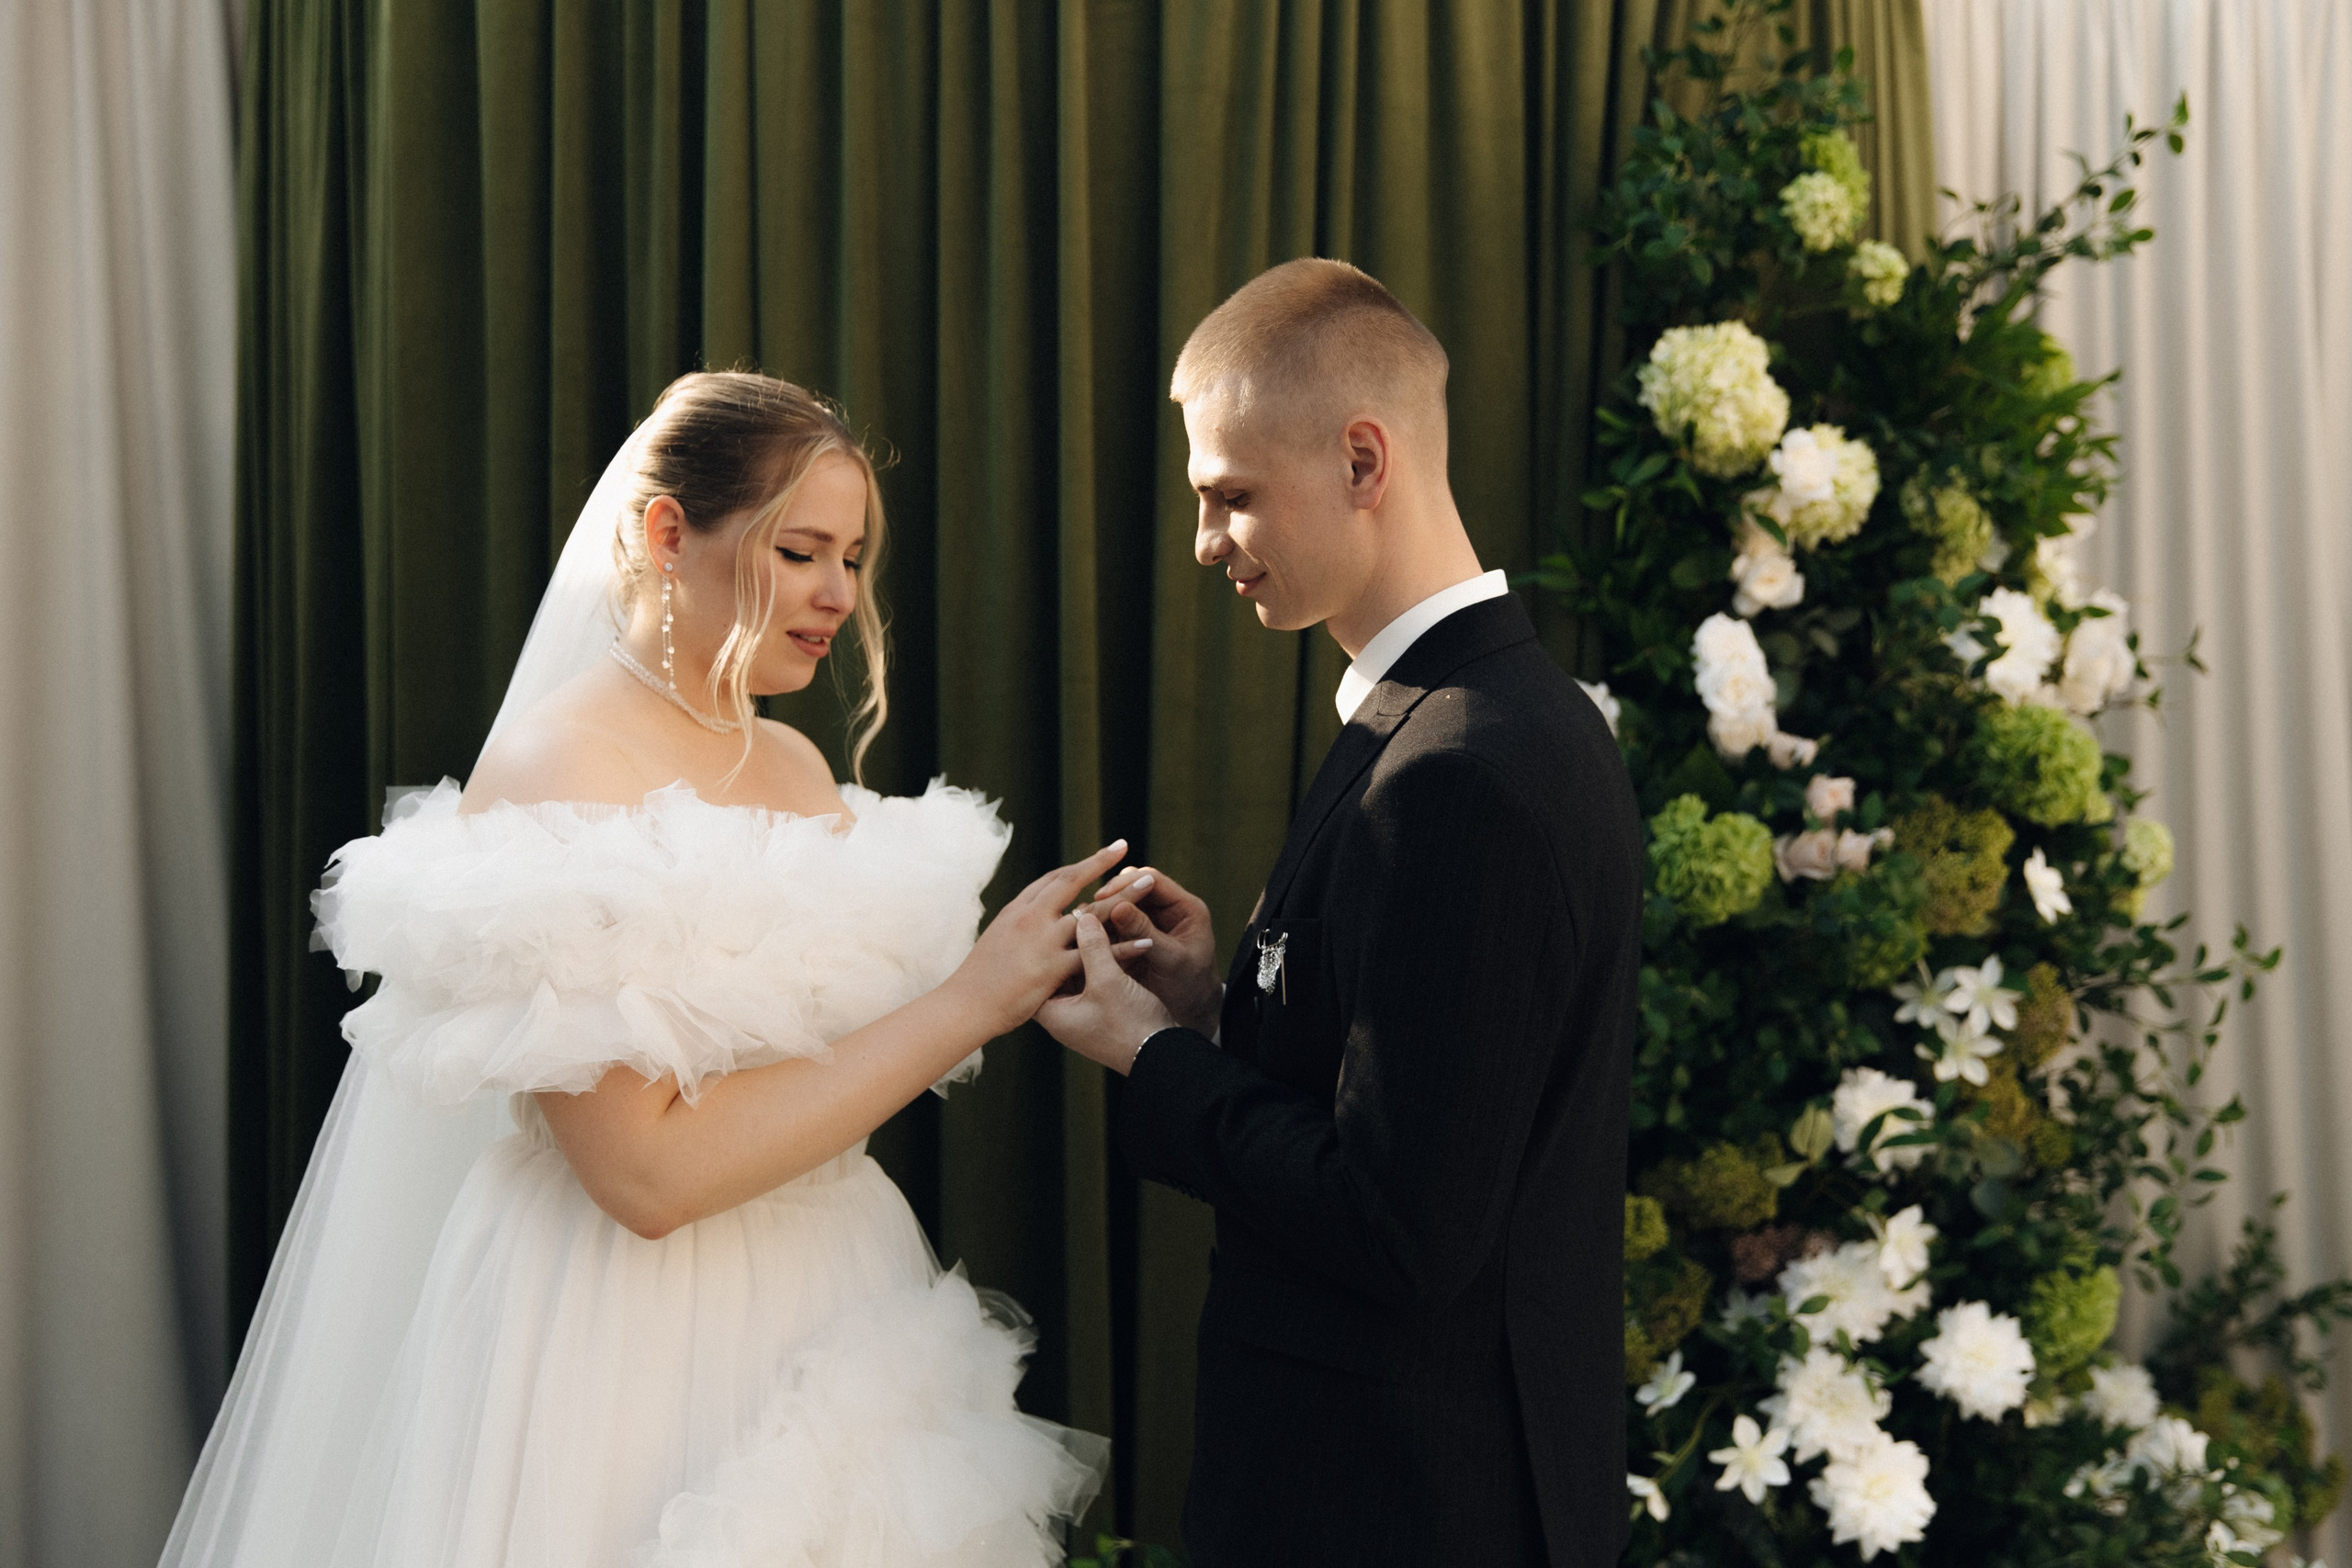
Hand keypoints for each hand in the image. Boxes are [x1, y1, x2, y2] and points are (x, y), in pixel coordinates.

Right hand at [951, 840, 1132, 1037]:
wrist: (964, 1005)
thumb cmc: (977, 979)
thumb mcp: (996, 941)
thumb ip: (1017, 928)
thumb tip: (1030, 920)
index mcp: (1016, 909)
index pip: (1053, 878)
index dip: (1080, 866)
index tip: (1102, 855)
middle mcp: (1030, 917)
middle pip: (1072, 882)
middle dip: (1102, 864)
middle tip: (1127, 848)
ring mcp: (1041, 940)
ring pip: (1091, 914)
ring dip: (1124, 897)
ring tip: (1149, 882)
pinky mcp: (1052, 967)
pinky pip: (1096, 955)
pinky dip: (1123, 948)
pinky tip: (1146, 942)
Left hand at [1036, 912, 1177, 1073]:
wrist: (1163, 1056)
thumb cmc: (1131, 1024)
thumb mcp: (1108, 981)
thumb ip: (1093, 947)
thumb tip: (1080, 915)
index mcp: (1053, 1014)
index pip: (1035, 971)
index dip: (1042, 944)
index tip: (1050, 920)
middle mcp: (1062, 1017)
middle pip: (1055, 970)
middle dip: (1065, 944)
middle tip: (1071, 917)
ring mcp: (1082, 1016)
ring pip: (1076, 974)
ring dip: (1086, 951)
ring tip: (1093, 924)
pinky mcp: (1101, 1013)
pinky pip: (1093, 981)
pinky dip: (1100, 962)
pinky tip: (1111, 940)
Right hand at [1084, 865, 1222, 1034]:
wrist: (1194, 1016)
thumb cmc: (1191, 989)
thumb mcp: (1171, 960)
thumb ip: (1146, 933)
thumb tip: (1117, 908)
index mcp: (1185, 908)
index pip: (1152, 880)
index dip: (1127, 884)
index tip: (1102, 895)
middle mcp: (1167, 911)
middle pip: (1133, 889)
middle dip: (1110, 897)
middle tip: (1087, 908)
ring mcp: (1150, 924)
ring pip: (1121, 907)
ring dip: (1102, 914)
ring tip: (1081, 923)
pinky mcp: (1135, 939)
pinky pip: (1115, 927)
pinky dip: (1101, 930)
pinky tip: (1083, 937)